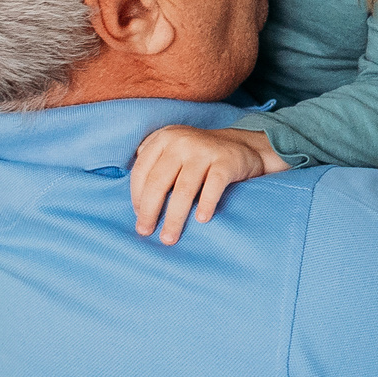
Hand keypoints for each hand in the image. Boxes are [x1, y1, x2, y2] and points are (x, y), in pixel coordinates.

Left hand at [130, 126, 285, 243]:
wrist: (241, 146)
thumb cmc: (198, 156)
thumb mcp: (172, 148)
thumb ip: (152, 163)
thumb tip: (136, 200)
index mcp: (164, 138)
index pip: (141, 170)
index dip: (137, 197)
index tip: (138, 216)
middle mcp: (182, 141)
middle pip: (159, 182)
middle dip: (149, 210)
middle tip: (145, 232)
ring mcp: (205, 151)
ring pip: (183, 189)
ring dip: (174, 218)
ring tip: (169, 238)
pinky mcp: (226, 162)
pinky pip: (213, 187)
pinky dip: (206, 205)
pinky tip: (201, 220)